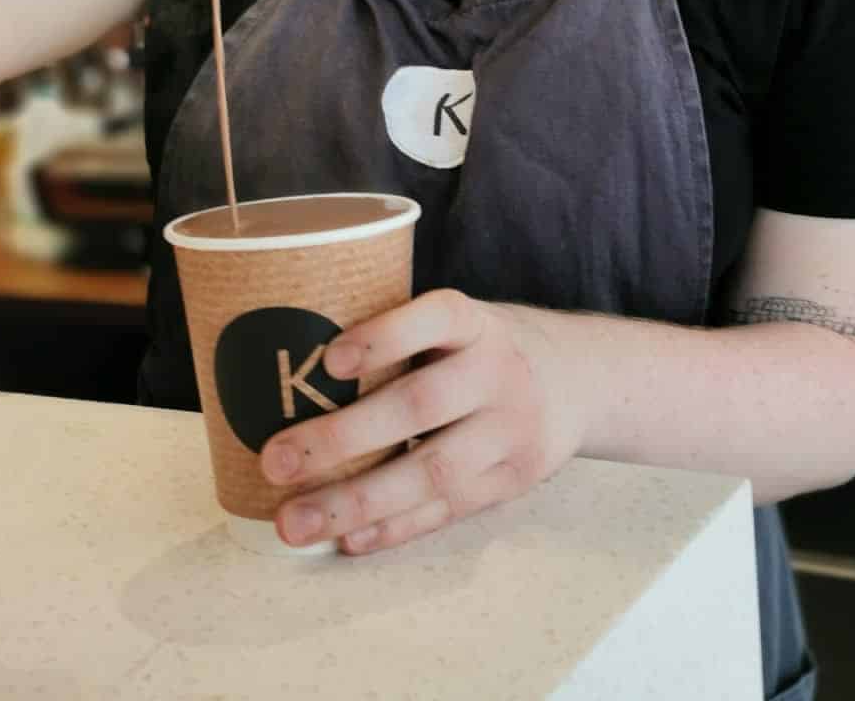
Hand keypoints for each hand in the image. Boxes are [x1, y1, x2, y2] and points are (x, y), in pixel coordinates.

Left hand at [259, 290, 589, 554]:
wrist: (579, 379)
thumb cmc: (481, 347)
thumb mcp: (459, 322)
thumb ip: (399, 339)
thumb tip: (288, 371)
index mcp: (476, 322)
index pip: (436, 316)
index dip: (384, 336)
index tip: (329, 358)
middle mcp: (498, 371)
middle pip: (421, 405)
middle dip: (343, 437)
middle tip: (275, 461)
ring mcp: (512, 430)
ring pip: (433, 471)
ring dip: (357, 502)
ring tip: (294, 523)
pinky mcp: (515, 478)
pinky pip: (449, 510)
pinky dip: (394, 528)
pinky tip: (347, 539)